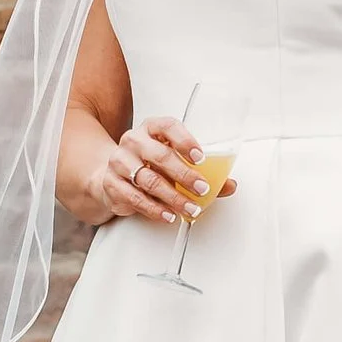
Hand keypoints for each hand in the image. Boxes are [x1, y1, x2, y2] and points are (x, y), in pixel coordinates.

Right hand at [84, 116, 226, 227]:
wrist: (112, 174)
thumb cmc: (149, 164)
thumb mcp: (173, 161)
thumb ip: (202, 172)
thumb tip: (229, 185)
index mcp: (152, 128)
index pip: (168, 127)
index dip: (185, 141)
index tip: (200, 157)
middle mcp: (134, 141)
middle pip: (160, 155)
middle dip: (185, 175)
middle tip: (202, 189)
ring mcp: (120, 161)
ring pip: (149, 180)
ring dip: (173, 198)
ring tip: (190, 209)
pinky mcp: (112, 183)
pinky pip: (136, 198)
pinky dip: (155, 209)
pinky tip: (169, 215)